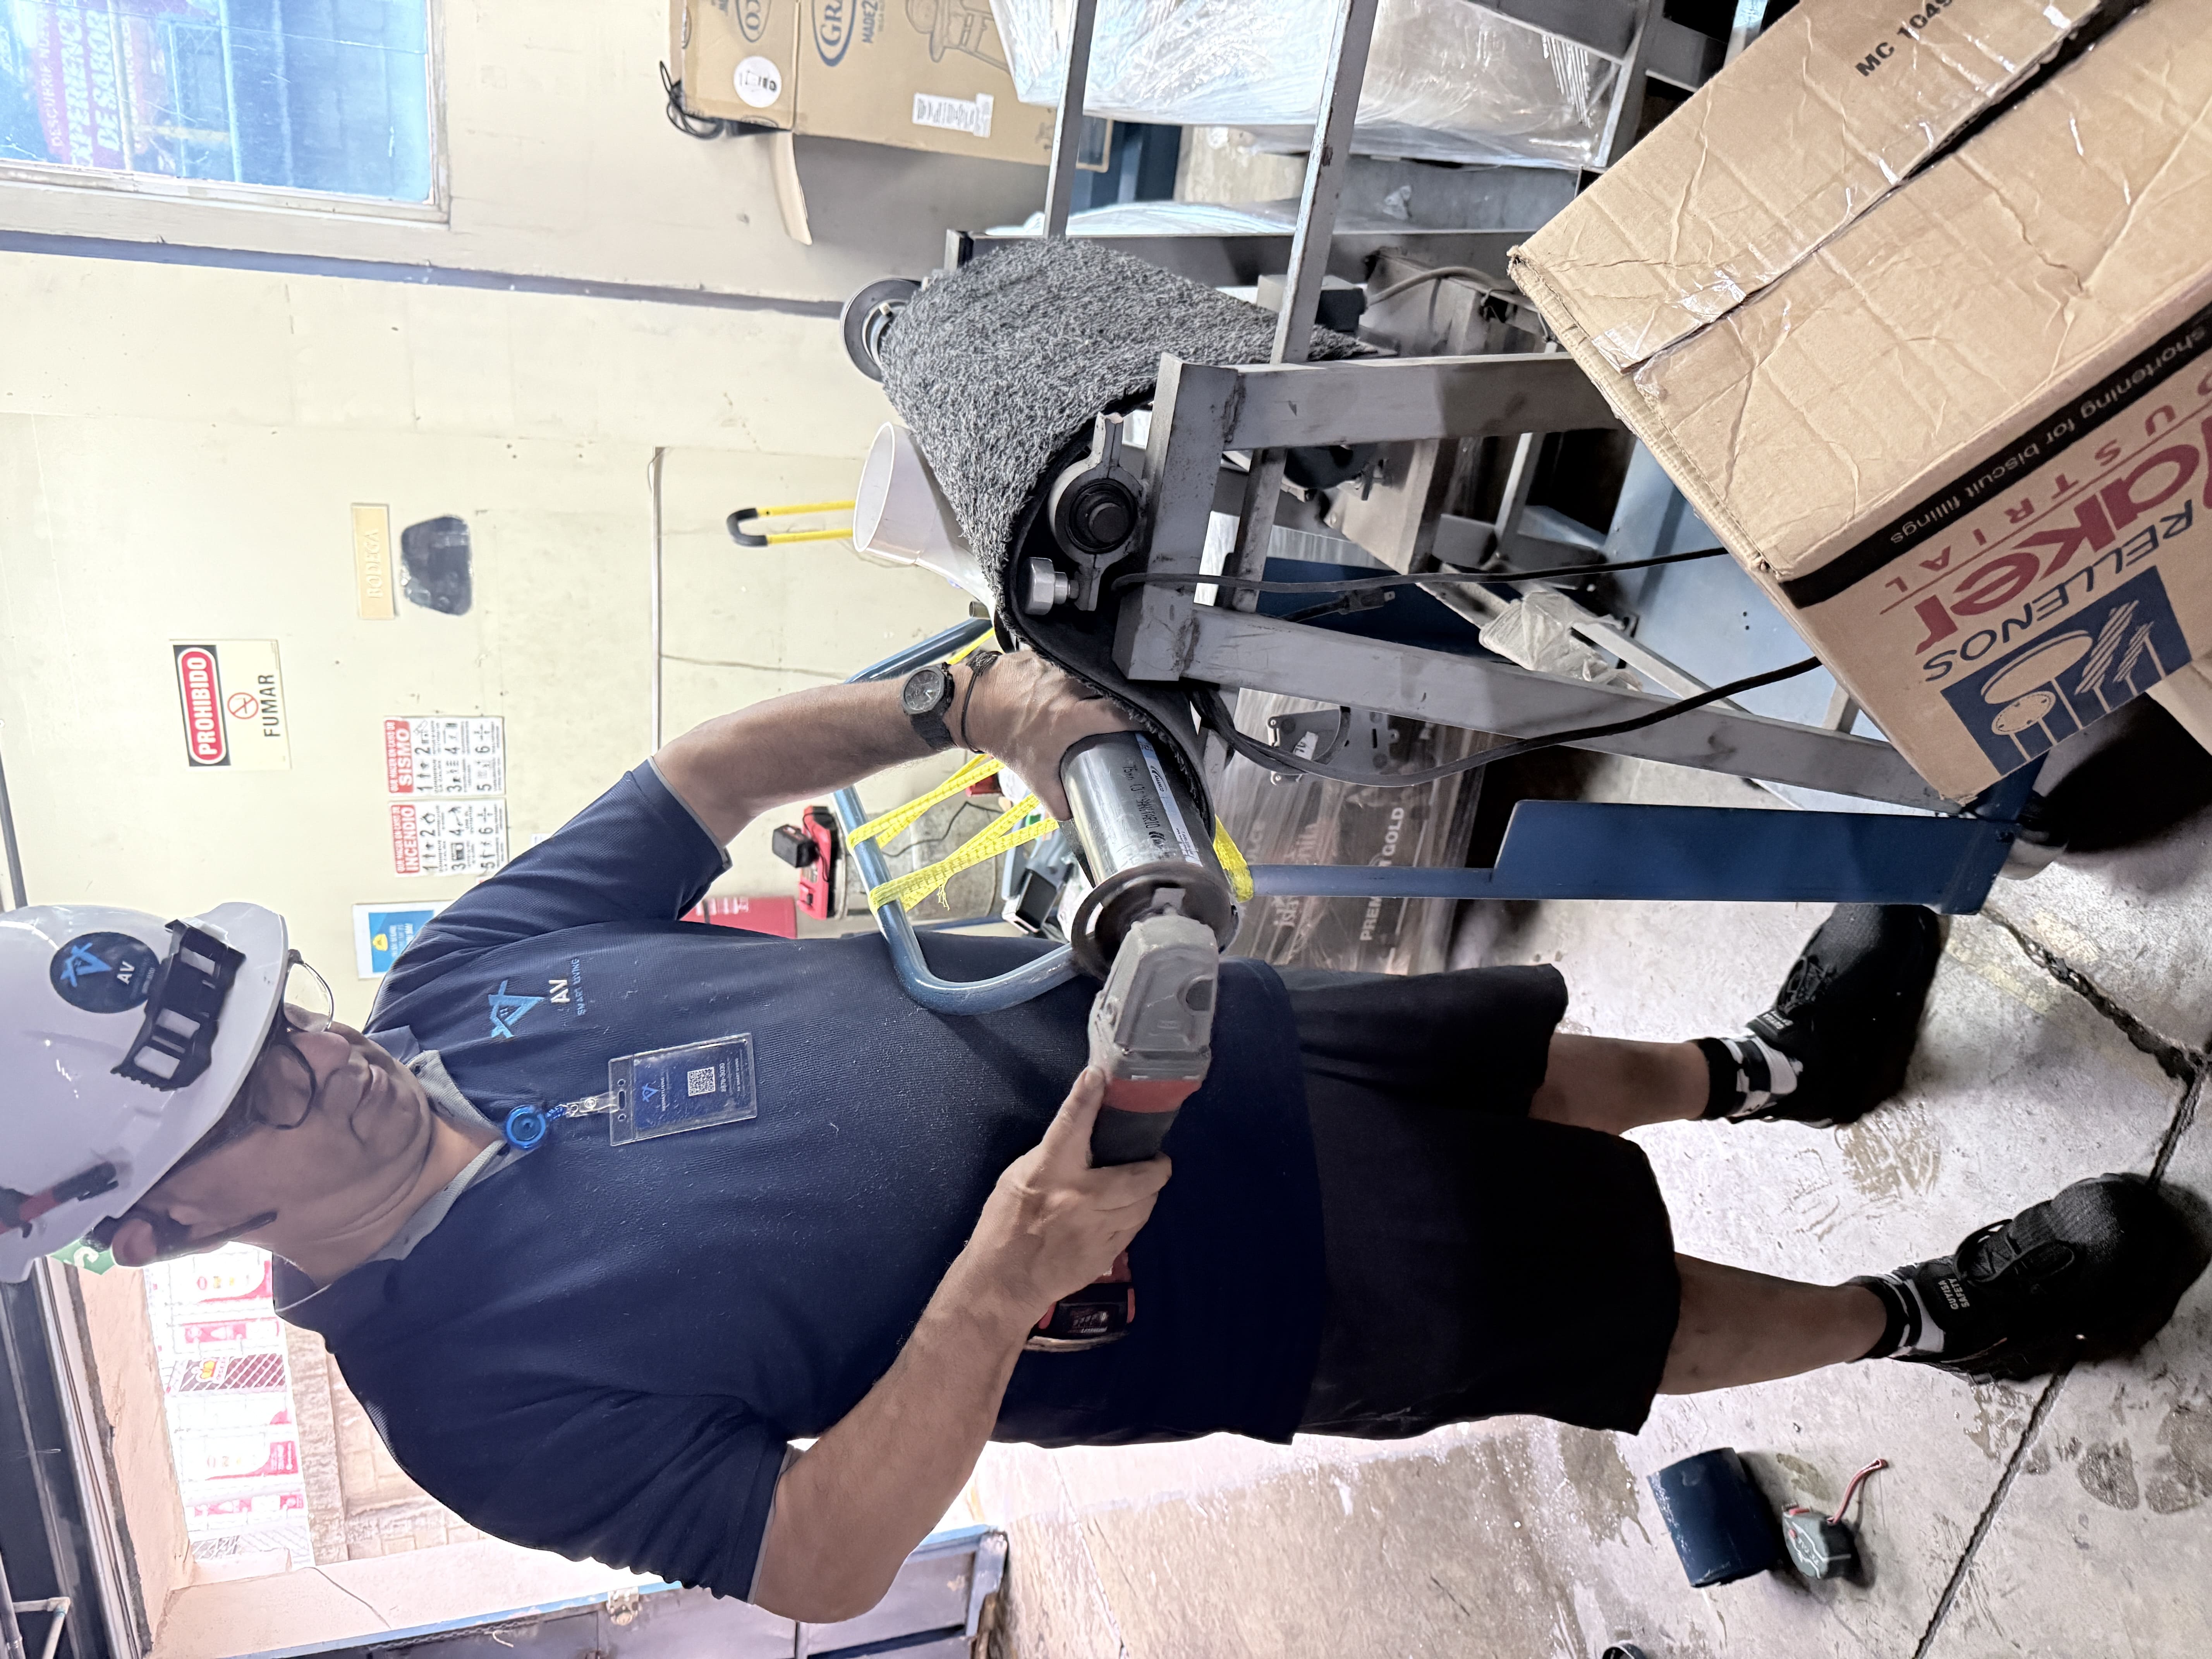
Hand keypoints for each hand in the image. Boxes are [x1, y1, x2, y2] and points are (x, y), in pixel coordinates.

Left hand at [955, 653, 1136, 818]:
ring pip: (1091, 672)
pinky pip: (1071, 660)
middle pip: (1111, 689)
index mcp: (1071, 716)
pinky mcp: (1046, 653)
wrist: (973, 707)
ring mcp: (1057, 666)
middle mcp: (1068, 687)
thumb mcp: (1033, 773)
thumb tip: (1072, 816)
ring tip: (1102, 695)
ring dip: (1098, 684)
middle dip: (1122, 700)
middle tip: (1127, 711)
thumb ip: (1055, 799)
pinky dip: (1076, 670)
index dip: (1138, 719)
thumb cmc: (1004, 737)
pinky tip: (1078, 679)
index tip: (1148, 725)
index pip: (1119, 714)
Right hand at [960, 1068, 1170, 1332]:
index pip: (1072, 1124)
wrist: (1005, 1282)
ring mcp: (1098, 1227)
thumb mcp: (1017, 1178)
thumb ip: (1051, 1156)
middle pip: (1138, 1174)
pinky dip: (1137, 1213)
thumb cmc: (1005, 1224)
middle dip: (1156, 1164)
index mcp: (1051, 1172)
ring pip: (1145, 1203)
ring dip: (1149, 1190)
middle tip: (1156, 1157)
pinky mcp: (1108, 1252)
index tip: (1099, 1075)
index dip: (1087, 1095)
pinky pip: (1135, 1226)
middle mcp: (1082, 1197)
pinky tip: (1130, 1208)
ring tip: (1146, 1181)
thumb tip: (1077, 1138)